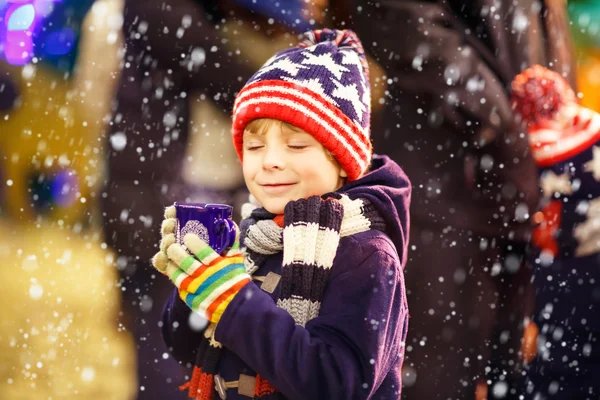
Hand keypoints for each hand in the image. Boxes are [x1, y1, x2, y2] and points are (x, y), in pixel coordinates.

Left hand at [152, 207, 249, 323]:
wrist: (235, 304)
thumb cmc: (235, 278)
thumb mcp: (236, 259)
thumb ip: (232, 241)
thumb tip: (229, 222)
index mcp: (219, 266)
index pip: (204, 252)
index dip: (194, 243)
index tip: (188, 236)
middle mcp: (207, 278)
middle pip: (187, 263)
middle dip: (176, 252)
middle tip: (172, 244)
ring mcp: (198, 290)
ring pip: (178, 276)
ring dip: (171, 265)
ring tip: (168, 257)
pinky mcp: (191, 300)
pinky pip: (179, 288)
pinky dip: (175, 278)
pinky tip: (172, 270)